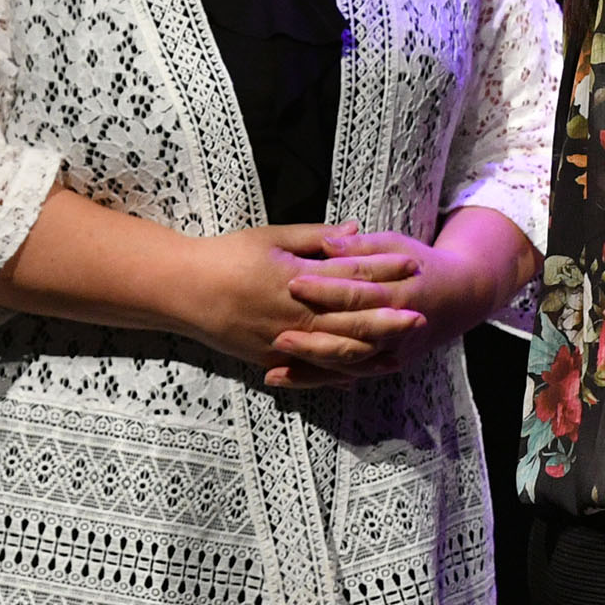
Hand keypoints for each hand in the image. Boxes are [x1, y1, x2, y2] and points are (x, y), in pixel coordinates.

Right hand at [173, 222, 406, 376]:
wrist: (182, 289)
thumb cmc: (228, 256)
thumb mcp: (272, 237)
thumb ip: (318, 237)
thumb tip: (357, 229)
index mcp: (299, 278)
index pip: (352, 275)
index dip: (385, 271)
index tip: (413, 265)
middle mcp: (295, 314)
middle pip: (353, 320)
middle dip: (389, 320)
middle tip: (422, 317)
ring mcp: (284, 340)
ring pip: (337, 352)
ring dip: (371, 353)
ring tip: (399, 352)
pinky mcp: (271, 358)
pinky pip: (311, 370)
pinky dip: (337, 373)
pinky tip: (358, 375)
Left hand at [265, 209, 532, 390]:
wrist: (461, 297)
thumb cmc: (422, 264)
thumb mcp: (397, 246)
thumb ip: (361, 247)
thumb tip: (327, 242)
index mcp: (400, 292)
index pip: (359, 291)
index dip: (327, 288)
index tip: (294, 283)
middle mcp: (398, 326)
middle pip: (353, 333)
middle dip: (315, 335)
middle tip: (278, 332)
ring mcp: (394, 350)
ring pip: (349, 361)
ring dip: (311, 363)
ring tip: (274, 360)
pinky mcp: (386, 364)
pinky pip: (347, 374)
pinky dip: (315, 378)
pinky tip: (282, 377)